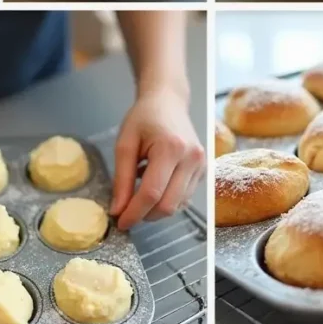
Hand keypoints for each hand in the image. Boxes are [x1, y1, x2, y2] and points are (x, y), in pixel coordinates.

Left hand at [110, 89, 204, 228]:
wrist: (168, 101)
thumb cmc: (144, 118)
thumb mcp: (125, 144)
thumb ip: (122, 179)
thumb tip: (118, 209)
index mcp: (171, 148)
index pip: (152, 194)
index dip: (134, 213)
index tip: (120, 222)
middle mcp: (192, 158)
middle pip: (168, 205)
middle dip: (145, 215)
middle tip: (125, 212)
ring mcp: (202, 166)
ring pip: (178, 206)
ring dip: (155, 209)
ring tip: (138, 191)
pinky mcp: (204, 171)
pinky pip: (184, 198)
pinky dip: (166, 200)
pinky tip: (154, 185)